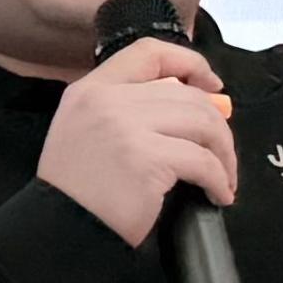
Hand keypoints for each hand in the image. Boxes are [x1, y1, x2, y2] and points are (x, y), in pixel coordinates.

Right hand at [36, 38, 235, 247]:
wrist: (59, 230)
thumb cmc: (77, 190)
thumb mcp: (87, 132)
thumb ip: (126, 110)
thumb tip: (195, 105)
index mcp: (90, 90)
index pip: (149, 52)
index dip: (190, 63)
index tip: (211, 87)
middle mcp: (106, 100)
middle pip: (186, 94)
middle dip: (217, 125)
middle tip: (222, 153)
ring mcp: (126, 127)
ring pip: (202, 123)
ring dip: (223, 153)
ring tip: (223, 176)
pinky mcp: (147, 158)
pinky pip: (202, 161)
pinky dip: (219, 180)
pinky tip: (217, 194)